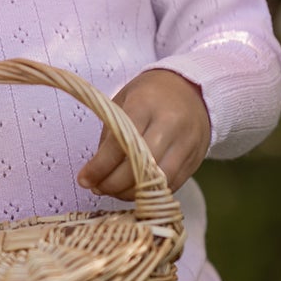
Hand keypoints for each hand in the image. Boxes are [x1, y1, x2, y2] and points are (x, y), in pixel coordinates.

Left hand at [77, 68, 210, 199]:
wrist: (191, 88)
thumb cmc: (149, 95)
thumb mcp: (123, 102)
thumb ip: (110, 137)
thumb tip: (94, 176)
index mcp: (146, 104)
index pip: (120, 144)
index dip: (100, 167)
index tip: (84, 179)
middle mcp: (170, 124)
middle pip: (140, 166)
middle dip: (113, 184)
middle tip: (97, 188)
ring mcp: (186, 142)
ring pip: (158, 180)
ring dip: (132, 193)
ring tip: (114, 192)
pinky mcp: (196, 158)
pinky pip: (172, 184)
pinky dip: (150, 192)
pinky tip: (135, 190)